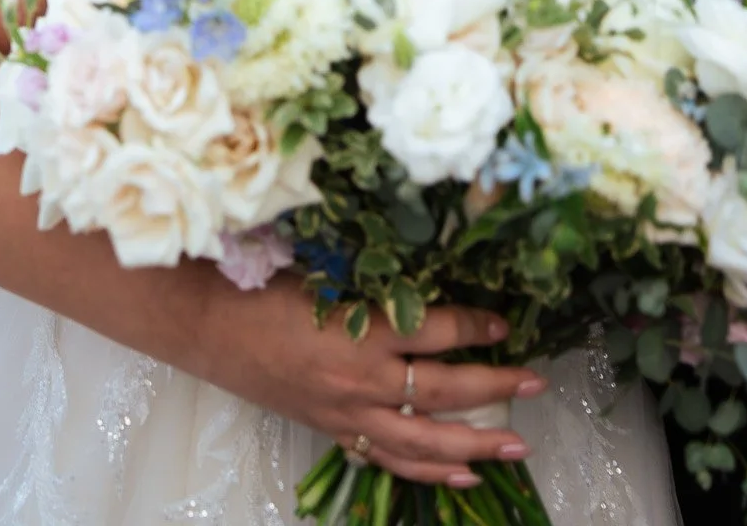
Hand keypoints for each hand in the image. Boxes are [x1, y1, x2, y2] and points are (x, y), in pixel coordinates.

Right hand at [192, 271, 544, 487]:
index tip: (504, 320)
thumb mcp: (325, 271)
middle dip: (496, 387)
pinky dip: (430, 471)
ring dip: (477, 446)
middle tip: (536, 383)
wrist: (210, 325)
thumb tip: (426, 275)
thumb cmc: (264, 285)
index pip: (439, 329)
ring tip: (518, 448)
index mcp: (363, 328)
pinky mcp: (335, 431)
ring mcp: (350, 413)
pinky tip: (463, 475)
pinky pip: (391, 460)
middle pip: (445, 391)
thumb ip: (375, 282)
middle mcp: (364, 378)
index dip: (476, 325)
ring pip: (426, 441)